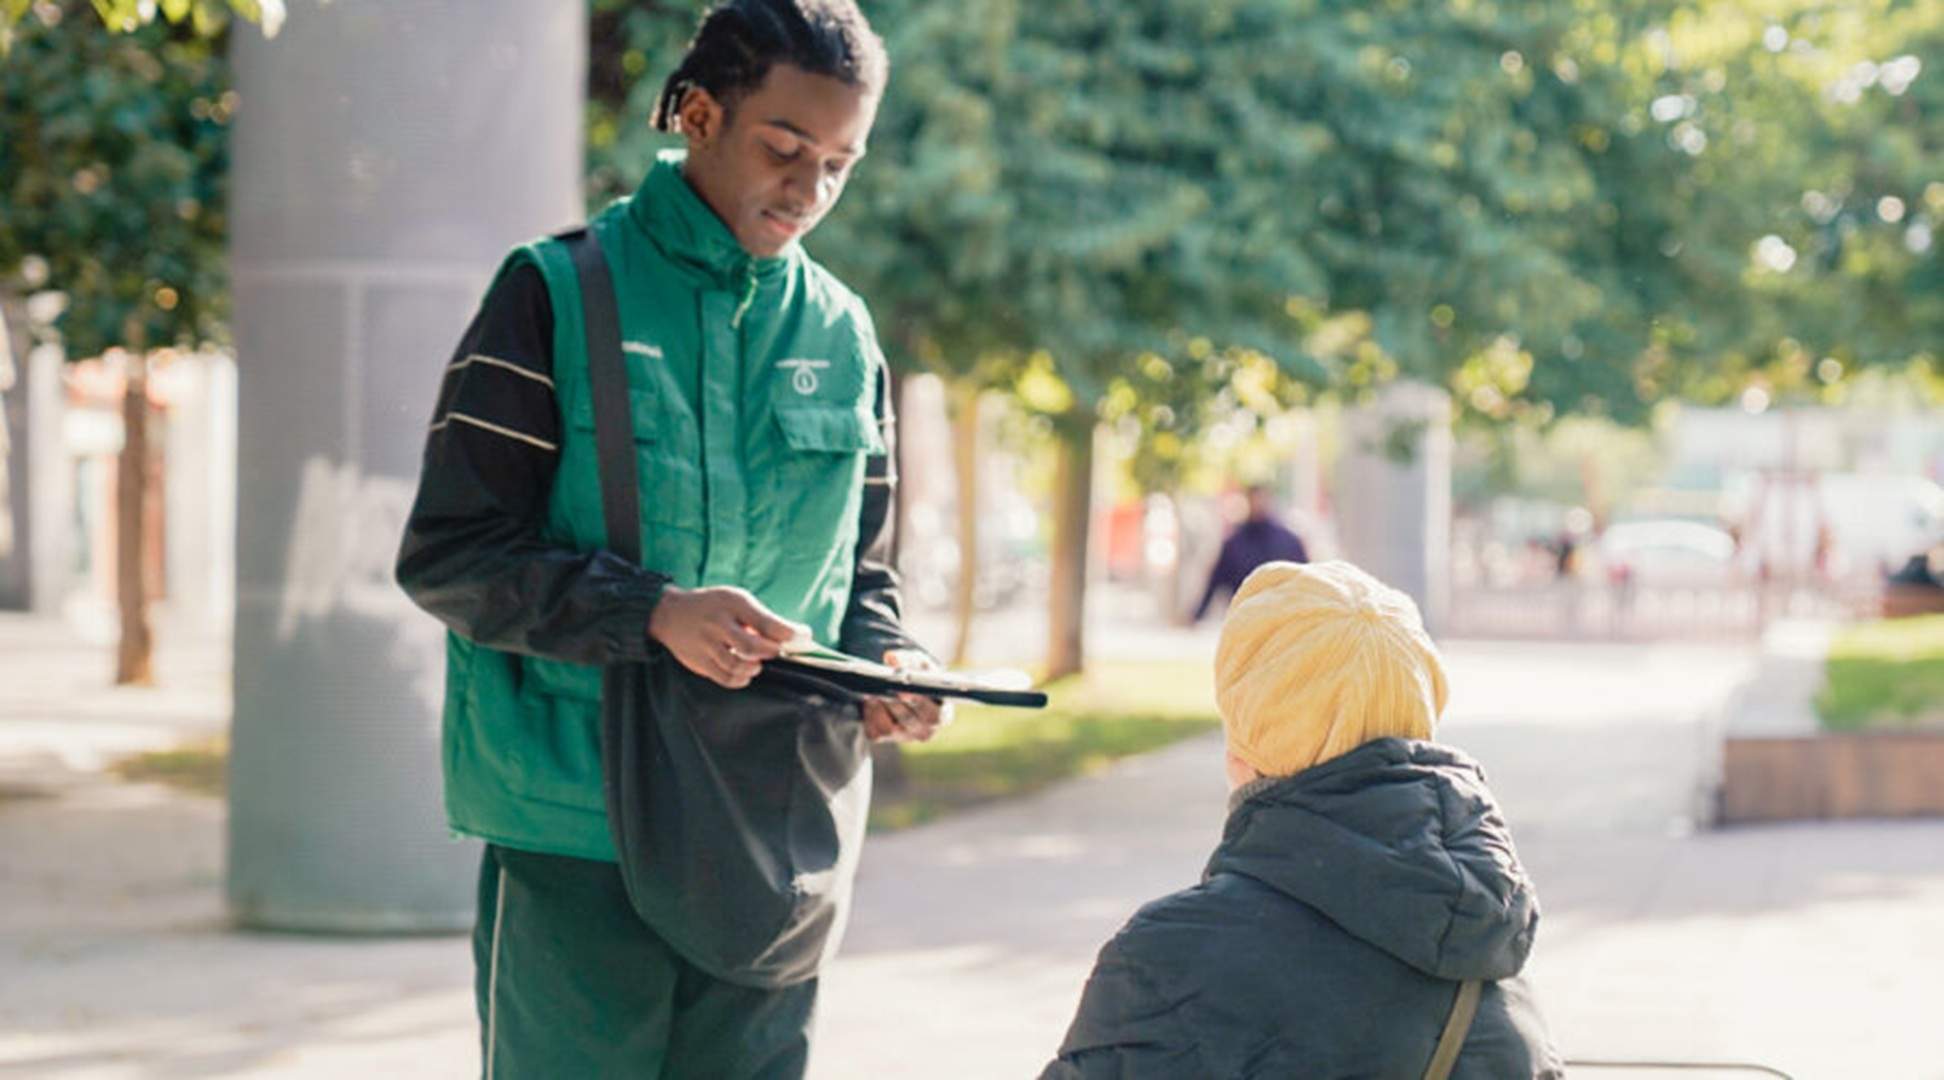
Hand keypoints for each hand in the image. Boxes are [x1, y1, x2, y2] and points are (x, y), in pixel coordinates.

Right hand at [649, 586, 807, 688]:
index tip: (805, 638)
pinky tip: (746, 673)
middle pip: (752, 647)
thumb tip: (793, 637)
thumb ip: (760, 618)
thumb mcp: (735, 600)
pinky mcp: (699, 662)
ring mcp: (706, 644)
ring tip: (758, 662)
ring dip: (755, 668)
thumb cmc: (713, 606)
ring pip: (738, 666)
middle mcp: (718, 623)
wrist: (670, 614)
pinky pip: (725, 678)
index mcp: (732, 603)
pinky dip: (741, 679)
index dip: (790, 634)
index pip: (766, 622)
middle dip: (772, 653)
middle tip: (779, 653)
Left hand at [862, 649, 952, 743]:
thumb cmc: (915, 673)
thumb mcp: (915, 662)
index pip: (935, 715)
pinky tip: (869, 700)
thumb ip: (907, 659)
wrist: (900, 683)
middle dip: (896, 706)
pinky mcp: (885, 737)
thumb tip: (892, 659)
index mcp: (942, 714)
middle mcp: (926, 730)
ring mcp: (905, 736)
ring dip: (879, 710)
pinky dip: (869, 715)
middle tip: (884, 691)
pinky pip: (874, 732)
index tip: (903, 692)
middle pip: (911, 723)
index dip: (919, 704)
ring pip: (889, 730)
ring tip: (872, 693)